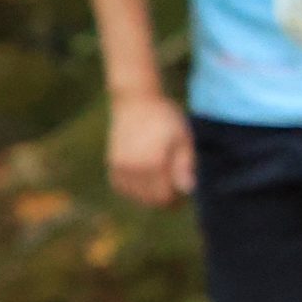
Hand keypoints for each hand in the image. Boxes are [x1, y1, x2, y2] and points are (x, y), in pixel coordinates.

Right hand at [107, 91, 194, 206]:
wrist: (135, 101)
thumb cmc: (165, 118)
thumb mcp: (183, 138)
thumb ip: (185, 165)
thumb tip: (188, 190)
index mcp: (154, 163)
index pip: (164, 198)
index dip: (176, 200)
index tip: (183, 192)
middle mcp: (134, 168)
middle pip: (150, 200)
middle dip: (164, 199)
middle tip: (174, 186)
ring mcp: (120, 167)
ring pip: (136, 197)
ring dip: (149, 194)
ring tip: (160, 178)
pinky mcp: (112, 164)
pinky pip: (123, 188)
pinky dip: (134, 188)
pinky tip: (145, 177)